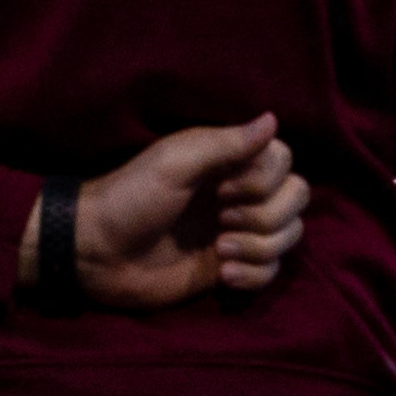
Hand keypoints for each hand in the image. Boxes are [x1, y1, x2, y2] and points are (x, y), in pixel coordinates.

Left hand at [29, 113, 312, 307]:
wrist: (99, 253)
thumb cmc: (131, 197)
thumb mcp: (175, 161)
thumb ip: (226, 143)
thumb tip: (273, 118)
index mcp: (227, 162)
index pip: (284, 160)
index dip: (265, 178)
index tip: (223, 188)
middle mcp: (239, 193)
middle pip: (295, 198)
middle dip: (267, 215)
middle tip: (222, 219)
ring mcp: (237, 232)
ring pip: (288, 236)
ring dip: (259, 247)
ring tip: (219, 253)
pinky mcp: (231, 268)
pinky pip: (271, 271)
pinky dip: (254, 275)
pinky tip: (223, 276)